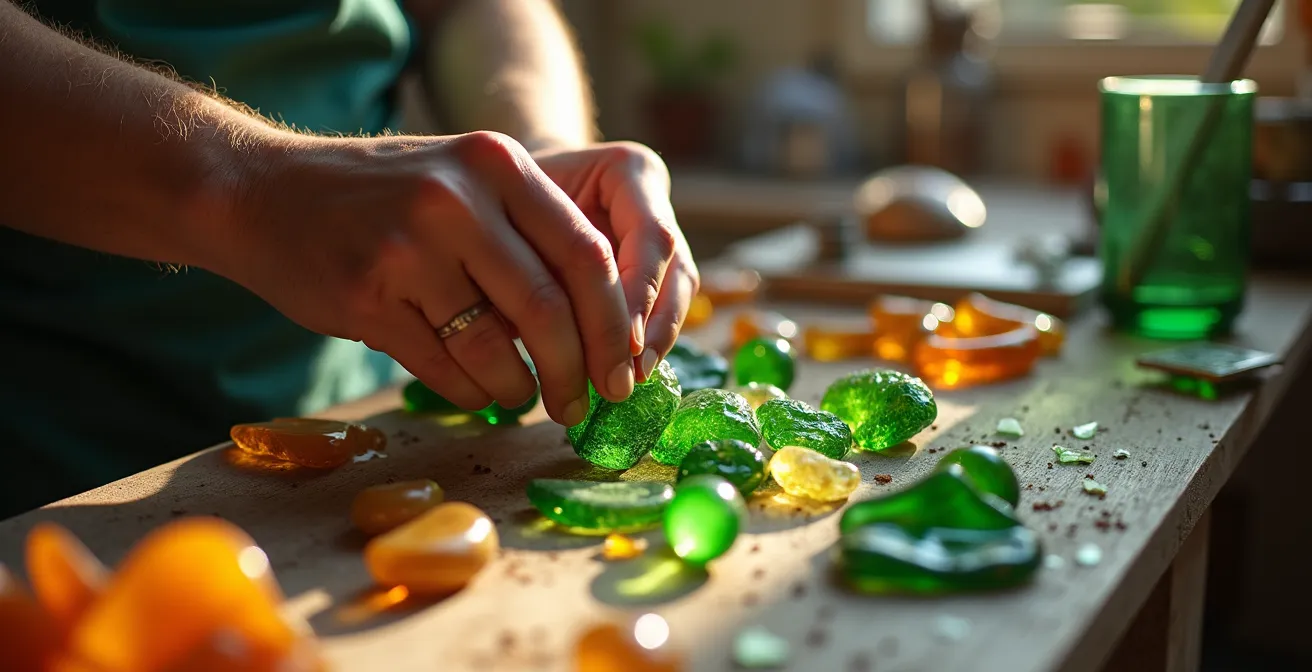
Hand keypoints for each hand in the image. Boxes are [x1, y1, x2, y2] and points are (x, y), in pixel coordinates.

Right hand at [216, 131, 636, 425]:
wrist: (260, 192)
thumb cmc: (379, 195)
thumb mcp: (461, 181)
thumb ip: (528, 234)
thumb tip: (603, 328)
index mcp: (496, 164)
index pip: (586, 254)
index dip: (614, 322)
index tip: (626, 365)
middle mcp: (456, 199)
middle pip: (549, 308)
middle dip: (577, 370)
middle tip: (582, 404)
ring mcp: (407, 248)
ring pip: (496, 347)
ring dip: (520, 387)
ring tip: (523, 396)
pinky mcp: (366, 297)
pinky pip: (444, 367)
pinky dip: (473, 391)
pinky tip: (478, 391)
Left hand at [531, 142, 699, 380]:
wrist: (510, 189)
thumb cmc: (505, 198)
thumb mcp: (516, 217)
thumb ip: (541, 258)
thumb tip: (548, 325)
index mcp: (628, 171)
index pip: (652, 234)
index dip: (642, 291)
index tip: (625, 342)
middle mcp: (654, 202)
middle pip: (674, 268)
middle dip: (655, 327)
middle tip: (629, 374)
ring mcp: (660, 237)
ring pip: (677, 293)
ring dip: (655, 342)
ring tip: (627, 381)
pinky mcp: (654, 270)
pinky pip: (660, 309)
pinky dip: (643, 345)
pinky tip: (623, 375)